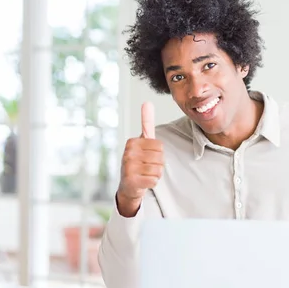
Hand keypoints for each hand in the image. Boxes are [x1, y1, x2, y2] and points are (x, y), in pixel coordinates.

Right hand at [116, 102, 164, 216]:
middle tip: (147, 167)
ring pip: (158, 170)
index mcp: (132, 142)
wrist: (128, 185)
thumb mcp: (142, 142)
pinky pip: (154, 180)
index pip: (159, 146)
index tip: (147, 156)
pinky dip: (152, 183)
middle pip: (160, 157)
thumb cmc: (138, 161)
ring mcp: (128, 167)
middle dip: (158, 165)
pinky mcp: (131, 180)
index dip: (158, 153)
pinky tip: (143, 182)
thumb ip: (146, 123)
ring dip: (155, 174)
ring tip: (145, 174)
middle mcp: (128, 153)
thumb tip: (147, 102)